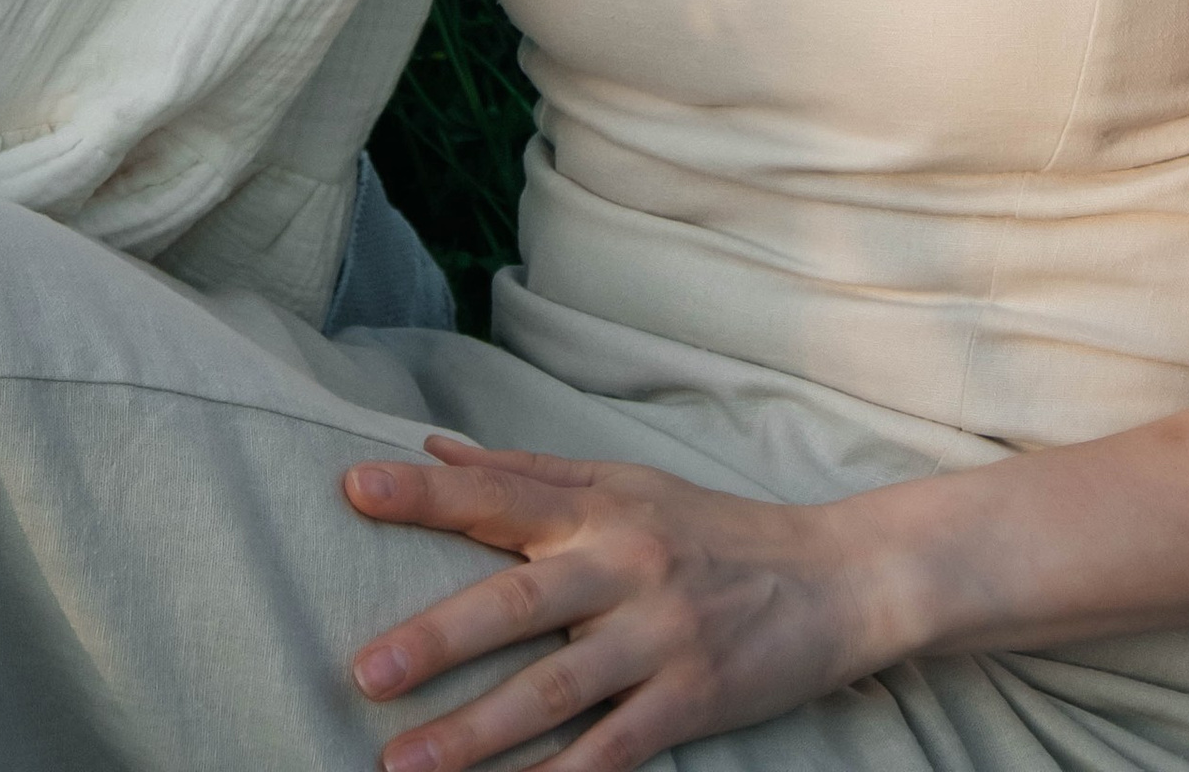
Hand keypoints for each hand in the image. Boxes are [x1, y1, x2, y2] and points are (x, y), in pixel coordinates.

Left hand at [344, 438, 904, 771]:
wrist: (835, 576)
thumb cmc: (712, 528)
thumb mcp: (628, 482)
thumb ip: (529, 470)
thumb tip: (435, 448)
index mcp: (601, 507)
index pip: (500, 492)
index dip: (427, 492)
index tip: (353, 487)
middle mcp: (624, 565)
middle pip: (518, 601)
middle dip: (437, 638)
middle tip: (363, 672)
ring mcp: (659, 637)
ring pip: (555, 688)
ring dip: (476, 733)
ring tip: (403, 766)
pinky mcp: (692, 700)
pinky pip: (613, 750)